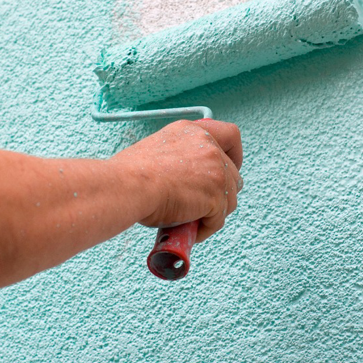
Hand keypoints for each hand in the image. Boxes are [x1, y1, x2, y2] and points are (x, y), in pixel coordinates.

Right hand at [111, 119, 242, 241]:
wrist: (127, 186)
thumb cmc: (130, 176)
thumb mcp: (158, 152)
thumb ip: (180, 159)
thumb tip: (187, 180)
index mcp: (192, 132)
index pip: (229, 135)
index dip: (234, 155)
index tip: (228, 168)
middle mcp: (208, 146)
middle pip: (233, 173)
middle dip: (221, 193)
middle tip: (203, 205)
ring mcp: (216, 169)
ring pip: (229, 199)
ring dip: (213, 213)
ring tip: (191, 220)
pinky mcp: (216, 194)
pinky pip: (218, 219)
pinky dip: (205, 229)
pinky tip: (189, 231)